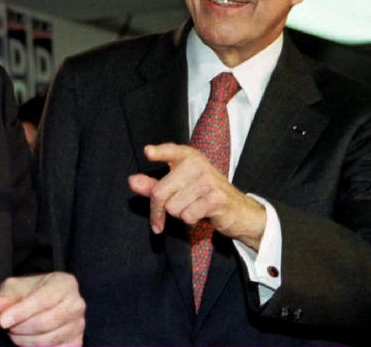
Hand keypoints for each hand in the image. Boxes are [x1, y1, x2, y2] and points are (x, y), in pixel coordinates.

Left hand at [0, 272, 84, 345]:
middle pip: (46, 322)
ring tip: (14, 333)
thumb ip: (6, 297)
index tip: (1, 321)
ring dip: (24, 341)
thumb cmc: (32, 292)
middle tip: (7, 327)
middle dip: (20, 328)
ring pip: (48, 340)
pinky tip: (27, 341)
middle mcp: (76, 304)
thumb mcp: (16, 287)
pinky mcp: (76, 342)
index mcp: (64, 283)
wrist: (48, 301)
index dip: (21, 312)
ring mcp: (79, 325)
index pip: (43, 300)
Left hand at [128, 143, 265, 248]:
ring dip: (179, 214)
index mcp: (188, 156)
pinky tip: (201, 213)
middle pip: (160, 192)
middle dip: (158, 210)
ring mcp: (208, 180)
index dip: (159, 152)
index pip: (171, 151)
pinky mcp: (216, 198)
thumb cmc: (202, 195)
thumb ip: (153, 184)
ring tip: (192, 207)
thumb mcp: (178, 187)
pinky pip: (188, 216)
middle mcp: (198, 164)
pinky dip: (191, 220)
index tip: (147, 152)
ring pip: (173, 207)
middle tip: (161, 218)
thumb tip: (132, 181)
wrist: (238, 210)